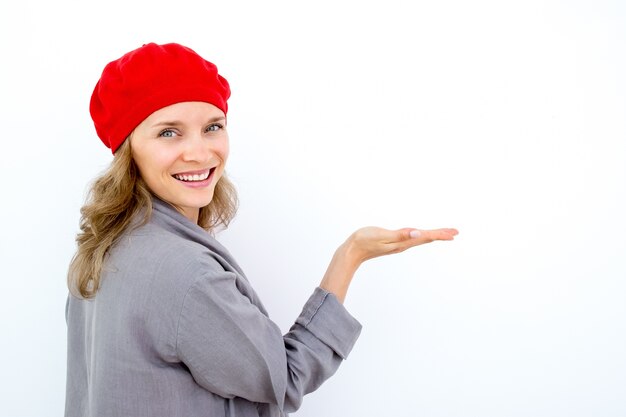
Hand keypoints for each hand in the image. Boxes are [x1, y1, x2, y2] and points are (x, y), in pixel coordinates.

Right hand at [344, 226, 458, 266]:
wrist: (351, 251)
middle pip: (426, 239)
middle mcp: (403, 245)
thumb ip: (401, 234)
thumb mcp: (382, 235)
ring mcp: (398, 245)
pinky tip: (422, 236)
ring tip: (444, 234)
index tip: (453, 233)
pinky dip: (422, 237)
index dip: (440, 234)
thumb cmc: (364, 241)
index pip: (425, 237)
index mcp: (403, 242)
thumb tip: (418, 233)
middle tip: (455, 232)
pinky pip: (412, 240)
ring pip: (420, 240)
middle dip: (441, 235)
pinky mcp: (393, 243)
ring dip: (433, 236)